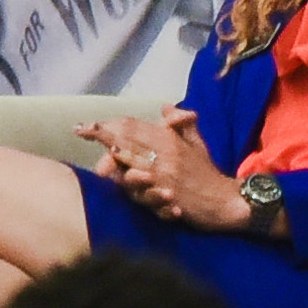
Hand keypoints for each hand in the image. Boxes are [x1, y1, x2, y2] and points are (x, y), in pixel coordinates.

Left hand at [87, 108, 251, 231]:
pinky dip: (129, 179)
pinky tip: (116, 175)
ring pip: (132, 159)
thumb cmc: (208, 175)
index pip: (134, 126)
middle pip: (129, 138)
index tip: (87, 125)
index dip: (110, 123)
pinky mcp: (168, 194)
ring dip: (112, 153)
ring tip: (95, 145)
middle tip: (80, 130)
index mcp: (170, 139)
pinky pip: (143, 185)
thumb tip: (165, 106)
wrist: (226, 202)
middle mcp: (166, 153)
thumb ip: (181, 125)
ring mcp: (166, 174)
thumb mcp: (197, 145)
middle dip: (103, 133)